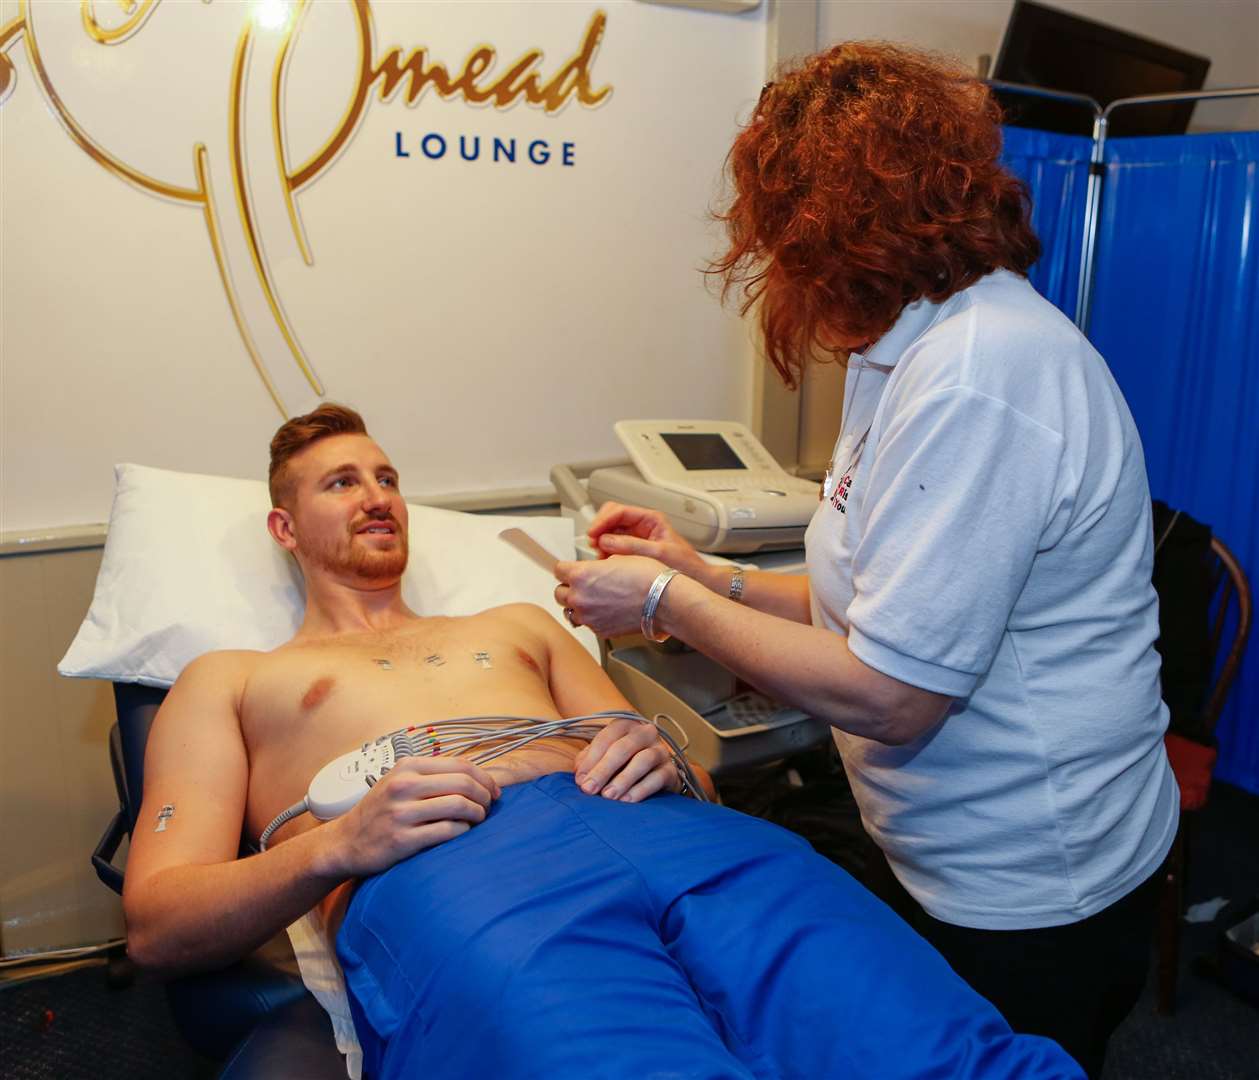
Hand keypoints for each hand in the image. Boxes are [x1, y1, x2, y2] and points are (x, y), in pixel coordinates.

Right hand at [325, 757, 500, 877]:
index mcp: (407, 766)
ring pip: (459, 806)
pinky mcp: (403, 839)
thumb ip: (432, 774)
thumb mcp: (399, 781)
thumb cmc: (380, 810)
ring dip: (477, 814)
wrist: (345, 842)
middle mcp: (404, 786)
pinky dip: (462, 831)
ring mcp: (402, 812)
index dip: (485, 777)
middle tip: (488, 807)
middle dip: (484, 796)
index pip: (460, 765)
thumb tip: (476, 775)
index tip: (494, 790)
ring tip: (478, 819)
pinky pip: (447, 831)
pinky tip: (463, 832)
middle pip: (463, 783)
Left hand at [554, 554, 664, 637]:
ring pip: (570, 611)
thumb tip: (592, 570)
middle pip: (559, 593)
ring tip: (593, 600)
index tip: (572, 570)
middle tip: (583, 585)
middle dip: (569, 588)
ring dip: (577, 605)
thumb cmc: (646, 578)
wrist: (663, 601)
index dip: (567, 569)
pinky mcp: (599, 630)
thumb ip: (596, 566)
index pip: (558, 570)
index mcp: (581, 575)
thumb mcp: (617, 558)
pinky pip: (587, 623)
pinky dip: (592, 617)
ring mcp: (588, 617)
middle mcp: (579, 598)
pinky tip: (606, 610)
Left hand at [574, 716, 679, 802]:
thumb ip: (589, 761)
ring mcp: (661, 750)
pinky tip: (627, 800)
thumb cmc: (624, 763)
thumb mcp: (604, 757)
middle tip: (589, 789)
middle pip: (623, 748)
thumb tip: (580, 775)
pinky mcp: (671, 769)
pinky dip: (641, 789)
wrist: (658, 773)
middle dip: (603, 770)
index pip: (606, 738)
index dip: (591, 759)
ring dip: (623, 779)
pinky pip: (657, 777)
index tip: (580, 780)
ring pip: (643, 760)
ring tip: (608, 796)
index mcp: (625, 725)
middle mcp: (645, 733)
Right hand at [587, 503, 709, 580]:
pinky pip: (613, 547)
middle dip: (600, 529)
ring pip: (610, 533)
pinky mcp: (633, 552)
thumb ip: (632, 546)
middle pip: (611, 518)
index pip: (619, 511)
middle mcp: (642, 526)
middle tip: (593, 543)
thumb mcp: (658, 554)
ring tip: (599, 555)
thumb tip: (606, 540)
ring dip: (601, 542)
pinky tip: (605, 562)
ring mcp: (636, 539)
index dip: (603, 521)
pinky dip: (606, 553)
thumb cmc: (686, 567)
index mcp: (651, 520)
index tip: (593, 533)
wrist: (696, 581)